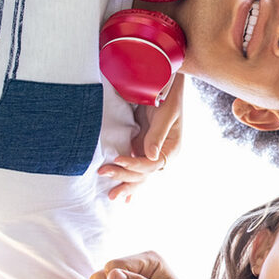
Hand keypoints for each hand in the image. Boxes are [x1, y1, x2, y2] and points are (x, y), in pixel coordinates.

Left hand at [99, 76, 183, 201]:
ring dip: (125, 183)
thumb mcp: (166, 113)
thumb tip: (151, 156)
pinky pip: (133, 165)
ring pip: (139, 174)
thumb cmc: (168, 96)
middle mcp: (163, 154)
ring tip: (112, 195)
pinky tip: (122, 190)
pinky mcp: (141, 147)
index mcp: (172, 148)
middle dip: (125, 178)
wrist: (165, 83)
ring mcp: (151, 152)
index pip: (152, 164)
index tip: (117, 159)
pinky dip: (126, 176)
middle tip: (105, 176)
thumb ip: (158, 134)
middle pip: (144, 173)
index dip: (135, 164)